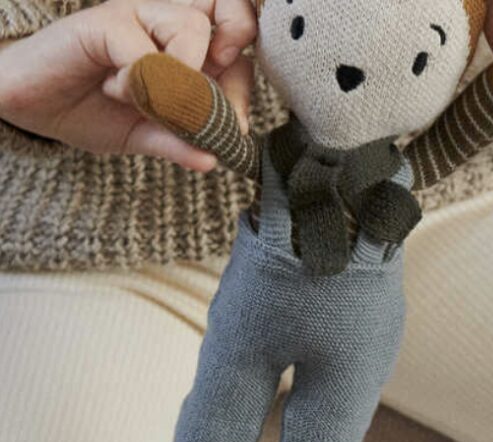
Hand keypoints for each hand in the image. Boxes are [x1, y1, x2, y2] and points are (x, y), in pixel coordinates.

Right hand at [0, 0, 256, 170]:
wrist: (33, 106)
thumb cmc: (93, 110)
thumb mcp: (147, 134)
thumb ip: (181, 141)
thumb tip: (215, 160)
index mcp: (185, 44)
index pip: (239, 45)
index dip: (244, 83)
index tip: (235, 122)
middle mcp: (167, 20)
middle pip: (228, 15)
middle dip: (231, 66)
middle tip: (206, 105)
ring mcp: (137, 14)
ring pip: (192, 27)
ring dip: (180, 79)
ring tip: (147, 100)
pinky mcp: (105, 20)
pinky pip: (144, 50)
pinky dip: (140, 83)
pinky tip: (116, 92)